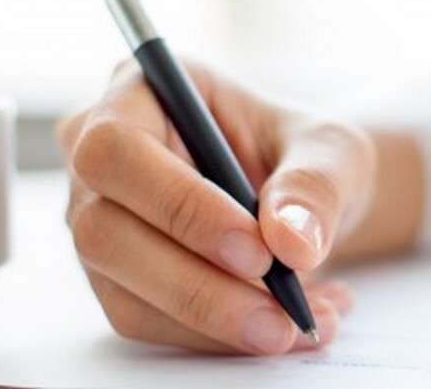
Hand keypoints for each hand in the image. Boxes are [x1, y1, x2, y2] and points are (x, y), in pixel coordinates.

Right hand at [57, 59, 374, 353]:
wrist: (306, 203)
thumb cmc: (305, 155)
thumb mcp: (332, 150)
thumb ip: (315, 184)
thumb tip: (292, 241)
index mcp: (140, 91)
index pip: (118, 148)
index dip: (179, 204)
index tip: (256, 250)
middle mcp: (99, 157)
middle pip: (105, 230)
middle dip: (197, 283)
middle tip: (279, 312)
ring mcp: (98, 221)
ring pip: (123, 291)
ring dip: (214, 322)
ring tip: (295, 325)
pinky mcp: (116, 279)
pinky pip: (147, 323)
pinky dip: (217, 338)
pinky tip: (280, 329)